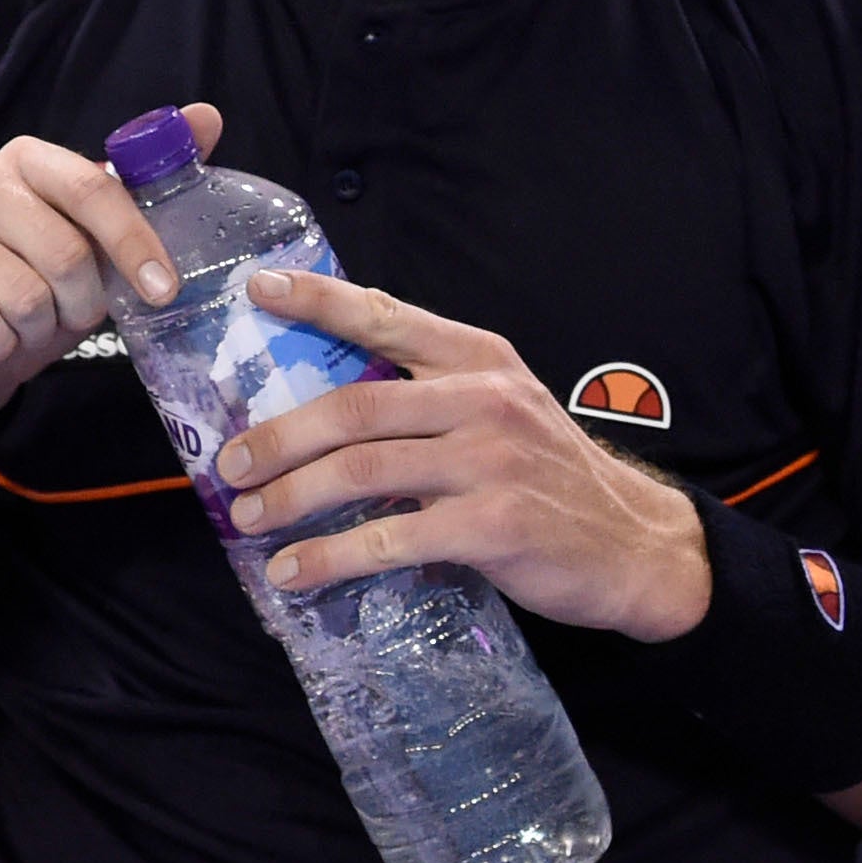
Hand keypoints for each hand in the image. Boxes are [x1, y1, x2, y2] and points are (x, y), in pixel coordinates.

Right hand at [0, 106, 218, 434]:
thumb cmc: (34, 297)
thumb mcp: (93, 248)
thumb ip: (141, 187)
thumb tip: (207, 115)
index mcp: (23, 159)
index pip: (93, 188)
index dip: (134, 242)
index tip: (162, 290)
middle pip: (62, 249)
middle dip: (81, 303)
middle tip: (71, 318)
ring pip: (22, 294)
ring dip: (36, 330)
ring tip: (23, 329)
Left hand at [215, 269, 710, 640]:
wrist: (633, 545)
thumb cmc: (545, 475)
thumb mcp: (500, 408)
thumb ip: (427, 394)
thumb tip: (320, 405)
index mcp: (479, 359)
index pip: (386, 318)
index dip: (319, 301)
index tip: (259, 290)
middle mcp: (483, 401)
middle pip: (354, 408)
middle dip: (278, 437)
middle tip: (228, 463)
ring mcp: (489, 464)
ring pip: (361, 471)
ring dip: (291, 497)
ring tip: (247, 516)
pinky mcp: (492, 528)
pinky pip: (389, 539)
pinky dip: (330, 558)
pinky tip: (294, 572)